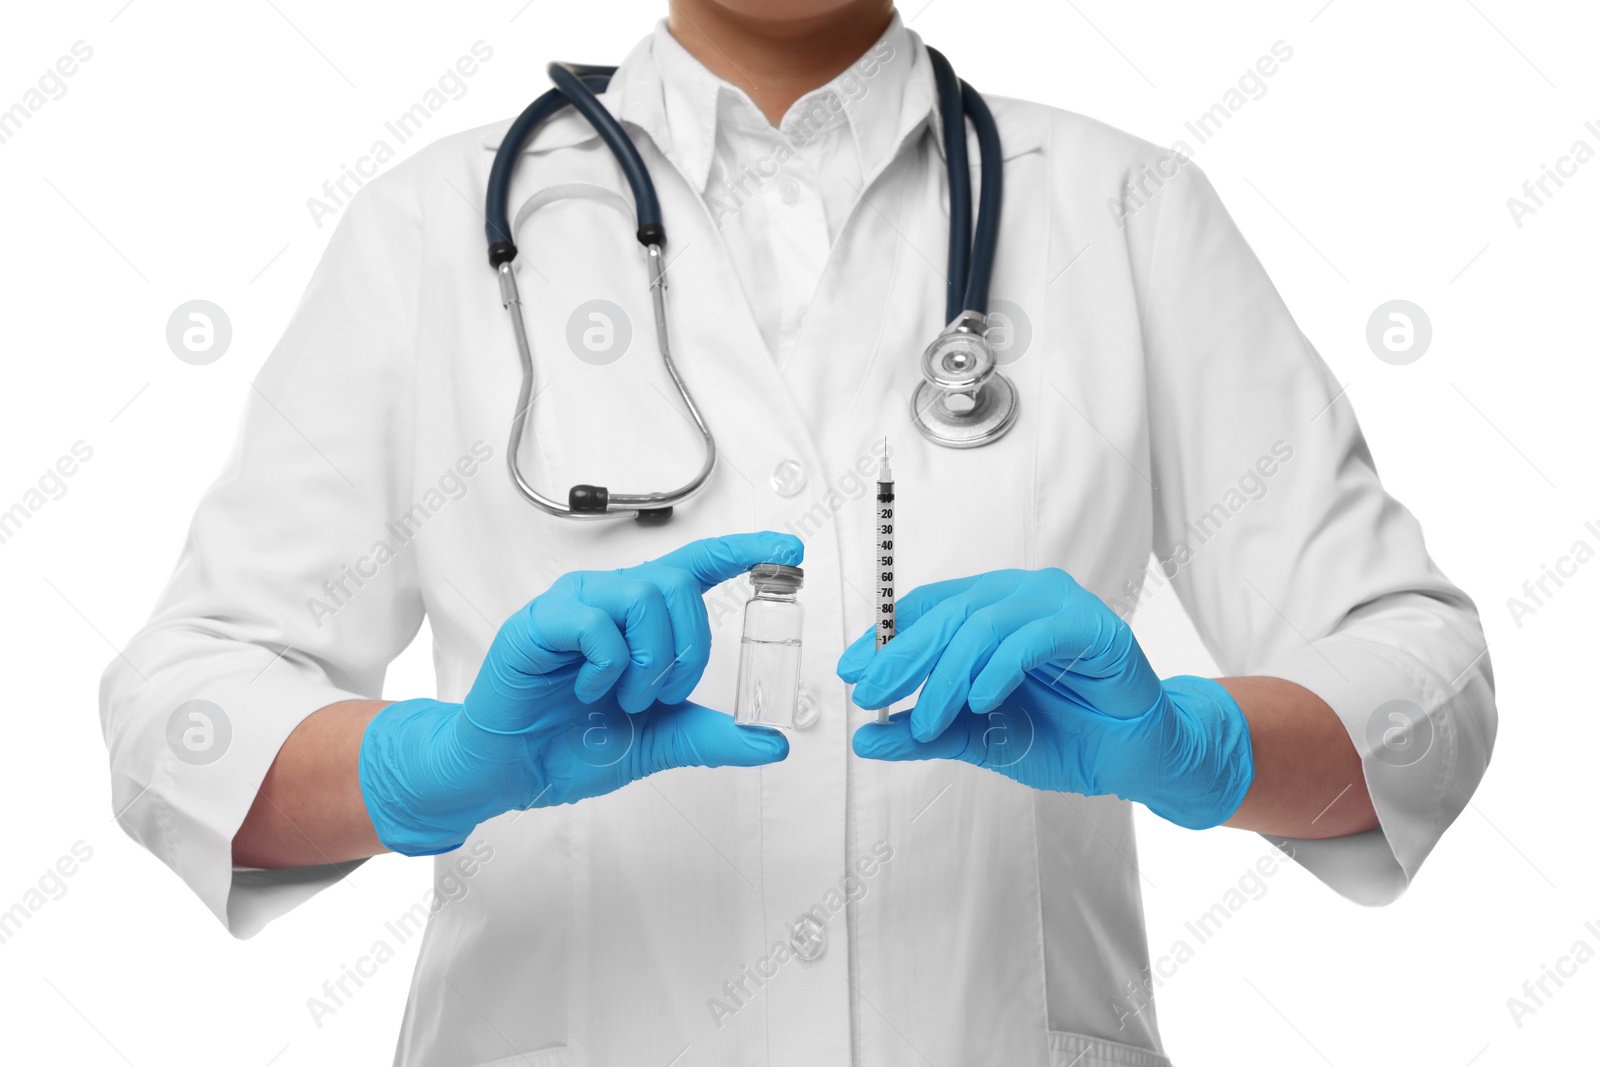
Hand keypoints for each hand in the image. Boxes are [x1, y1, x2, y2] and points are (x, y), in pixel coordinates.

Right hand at [360, 532, 802, 854]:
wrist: (510, 771)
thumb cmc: (571, 744)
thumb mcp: (658, 741)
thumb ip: (711, 736)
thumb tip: (771, 741)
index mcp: (639, 616)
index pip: (698, 566)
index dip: (744, 552)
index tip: (788, 553)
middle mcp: (609, 596)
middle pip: (678, 584)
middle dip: (687, 648)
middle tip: (661, 694)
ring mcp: (574, 604)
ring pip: (644, 597)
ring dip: (649, 661)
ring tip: (622, 697)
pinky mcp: (540, 622)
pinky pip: (597, 623)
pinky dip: (607, 667)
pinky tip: (588, 690)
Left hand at [837, 569, 1253, 829]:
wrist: (1131, 760)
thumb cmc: (1062, 736)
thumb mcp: (977, 739)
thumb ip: (925, 734)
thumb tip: (866, 735)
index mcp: (992, 609)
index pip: (925, 608)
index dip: (883, 638)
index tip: (849, 672)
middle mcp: (1021, 595)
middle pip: (947, 613)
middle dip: (901, 657)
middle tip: (872, 696)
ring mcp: (1058, 605)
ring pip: (983, 623)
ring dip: (946, 675)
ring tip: (928, 722)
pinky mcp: (1093, 627)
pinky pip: (1032, 636)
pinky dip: (999, 668)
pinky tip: (981, 701)